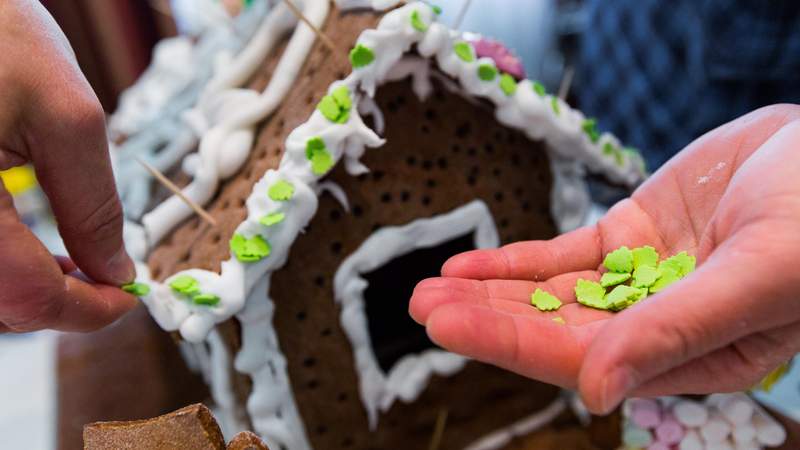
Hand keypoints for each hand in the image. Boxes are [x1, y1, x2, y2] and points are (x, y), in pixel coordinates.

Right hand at [0, 0, 135, 331]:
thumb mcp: (64, 115)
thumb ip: (93, 204)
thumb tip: (117, 270)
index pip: (27, 299)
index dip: (88, 311)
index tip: (131, 297)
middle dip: (61, 304)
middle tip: (111, 280)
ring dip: (30, 292)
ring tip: (80, 266)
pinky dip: (5, 269)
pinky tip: (36, 249)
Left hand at [410, 104, 799, 413]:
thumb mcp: (756, 277)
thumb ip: (676, 333)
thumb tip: (594, 392)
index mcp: (695, 357)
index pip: (584, 358)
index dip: (512, 343)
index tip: (447, 326)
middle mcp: (657, 325)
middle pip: (555, 327)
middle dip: (486, 319)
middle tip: (421, 306)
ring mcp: (639, 277)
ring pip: (551, 291)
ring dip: (490, 290)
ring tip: (428, 285)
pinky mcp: (631, 233)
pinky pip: (564, 253)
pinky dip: (516, 259)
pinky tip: (470, 264)